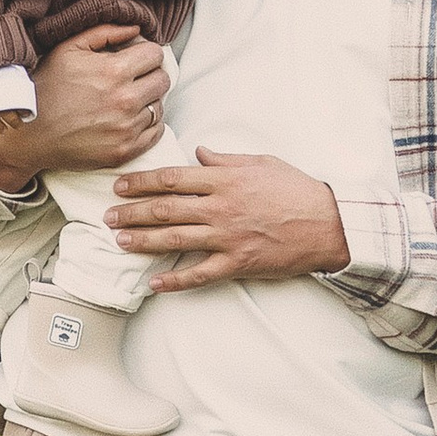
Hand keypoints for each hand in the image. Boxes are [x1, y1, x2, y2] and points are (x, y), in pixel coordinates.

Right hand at [0, 23, 168, 188]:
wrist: (28, 134)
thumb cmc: (46, 87)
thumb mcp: (68, 48)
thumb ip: (104, 32)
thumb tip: (136, 29)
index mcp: (114, 72)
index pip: (155, 55)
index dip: (145, 52)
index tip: (135, 58)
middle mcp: (124, 101)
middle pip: (162, 80)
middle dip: (150, 74)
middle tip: (133, 77)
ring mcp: (126, 129)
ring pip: (159, 106)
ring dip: (148, 100)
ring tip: (127, 98)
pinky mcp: (124, 151)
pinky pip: (156, 132)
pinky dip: (148, 123)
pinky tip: (129, 117)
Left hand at [105, 146, 348, 288]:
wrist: (329, 223)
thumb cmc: (297, 189)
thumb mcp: (261, 163)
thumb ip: (226, 159)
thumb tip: (199, 152)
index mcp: (224, 180)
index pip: (172, 179)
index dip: (141, 183)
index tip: (120, 186)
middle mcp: (220, 207)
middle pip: (165, 209)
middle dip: (132, 212)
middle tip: (107, 216)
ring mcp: (227, 237)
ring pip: (175, 239)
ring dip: (143, 241)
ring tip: (119, 242)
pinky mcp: (238, 262)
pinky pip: (199, 274)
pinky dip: (175, 281)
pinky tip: (154, 283)